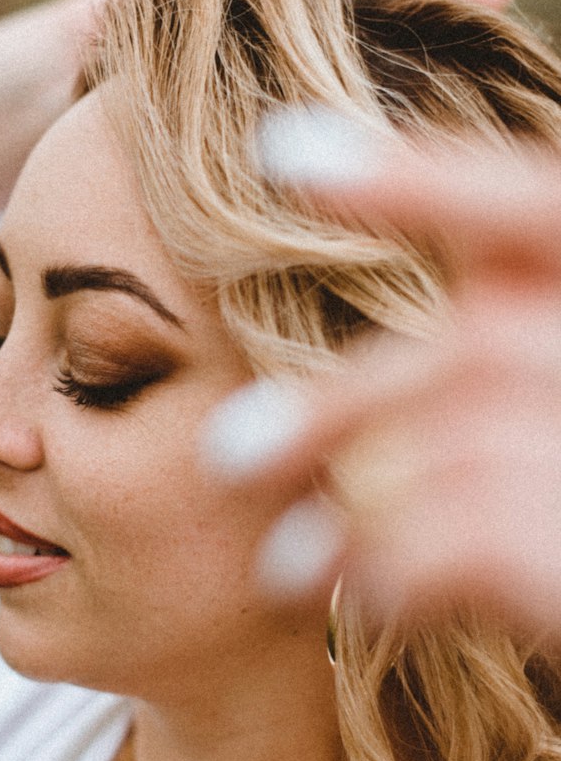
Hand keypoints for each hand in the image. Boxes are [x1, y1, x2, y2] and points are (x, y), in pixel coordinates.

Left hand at [201, 122, 560, 634]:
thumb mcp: (552, 436)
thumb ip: (513, 367)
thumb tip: (364, 395)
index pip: (542, 211)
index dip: (422, 178)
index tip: (281, 155)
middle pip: (481, 347)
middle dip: (345, 403)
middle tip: (231, 457)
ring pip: (468, 436)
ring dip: (354, 503)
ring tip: (284, 569)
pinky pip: (473, 535)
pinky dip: (398, 568)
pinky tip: (369, 605)